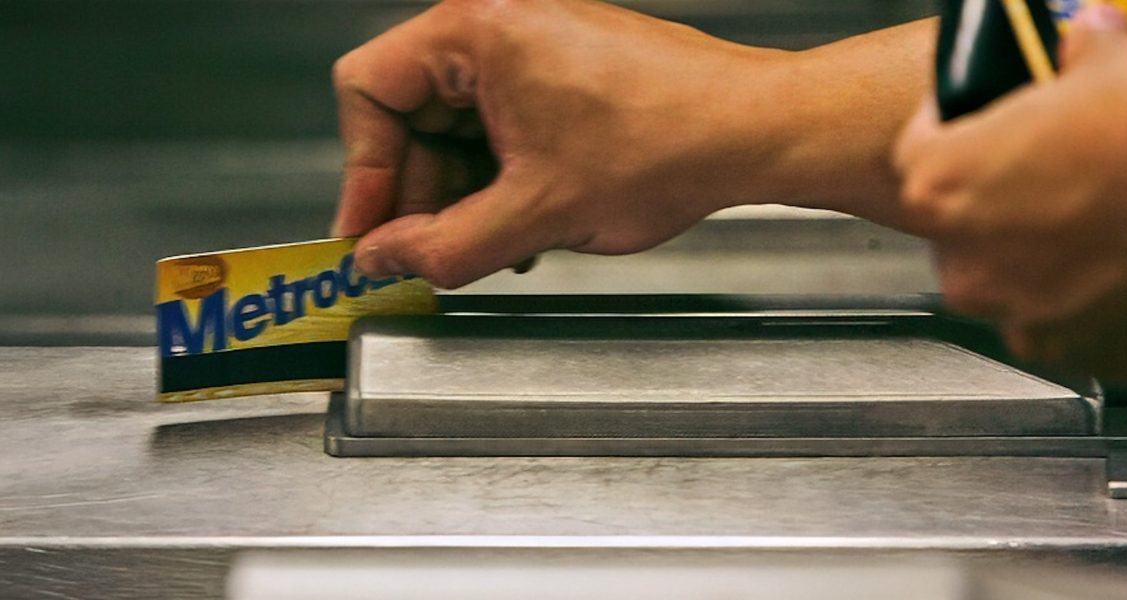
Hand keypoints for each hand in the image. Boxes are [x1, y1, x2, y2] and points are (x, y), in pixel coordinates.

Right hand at [332, 0, 794, 287]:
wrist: (754, 133)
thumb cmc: (667, 142)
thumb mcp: (536, 213)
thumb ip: (443, 246)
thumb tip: (384, 259)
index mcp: (476, 31)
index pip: (368, 91)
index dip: (361, 172)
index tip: (369, 231)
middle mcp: (500, 25)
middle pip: (411, 114)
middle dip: (418, 195)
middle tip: (424, 255)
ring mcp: (533, 47)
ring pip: (457, 129)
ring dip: (463, 196)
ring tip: (490, 247)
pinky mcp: (562, 73)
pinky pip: (501, 128)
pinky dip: (500, 181)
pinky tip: (522, 226)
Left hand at [894, 6, 1126, 377]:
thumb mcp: (1113, 62)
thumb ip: (1072, 55)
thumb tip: (1079, 43)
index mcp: (945, 182)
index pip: (917, 151)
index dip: (951, 130)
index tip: (974, 122)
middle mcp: (967, 261)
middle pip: (959, 222)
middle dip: (997, 198)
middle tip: (1053, 172)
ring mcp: (1017, 316)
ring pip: (1007, 277)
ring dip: (1036, 254)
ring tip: (1095, 221)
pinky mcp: (1070, 352)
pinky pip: (1058, 323)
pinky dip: (1079, 300)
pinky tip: (1116, 265)